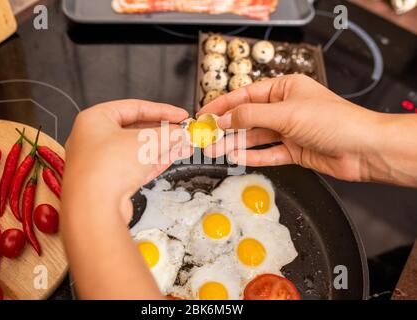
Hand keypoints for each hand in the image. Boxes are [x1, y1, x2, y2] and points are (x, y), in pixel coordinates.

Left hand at [64, 99, 190, 222]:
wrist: (94, 208)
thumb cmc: (106, 169)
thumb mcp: (147, 142)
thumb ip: (169, 134)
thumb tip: (181, 133)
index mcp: (94, 119)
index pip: (134, 108)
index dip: (161, 110)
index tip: (179, 115)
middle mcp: (94, 139)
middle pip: (136, 130)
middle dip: (164, 132)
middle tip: (182, 132)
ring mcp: (101, 162)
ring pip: (137, 150)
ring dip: (162, 147)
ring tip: (183, 145)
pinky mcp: (108, 181)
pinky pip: (134, 166)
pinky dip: (154, 161)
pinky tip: (172, 157)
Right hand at [199, 74, 416, 185]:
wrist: (363, 149)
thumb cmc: (334, 121)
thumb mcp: (286, 113)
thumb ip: (251, 116)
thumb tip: (225, 117)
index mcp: (285, 89)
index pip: (245, 95)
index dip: (222, 104)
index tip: (204, 113)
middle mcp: (286, 108)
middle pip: (248, 118)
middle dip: (226, 128)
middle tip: (206, 137)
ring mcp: (290, 130)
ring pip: (256, 137)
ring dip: (235, 144)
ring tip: (215, 151)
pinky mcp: (295, 150)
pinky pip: (268, 152)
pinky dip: (253, 155)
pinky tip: (236, 158)